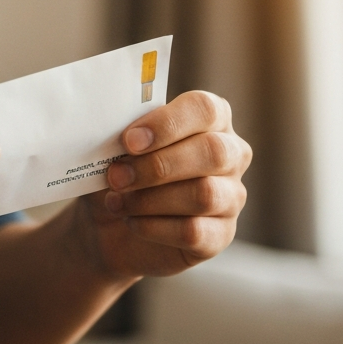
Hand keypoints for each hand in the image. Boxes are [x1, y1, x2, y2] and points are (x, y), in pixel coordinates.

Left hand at [77, 90, 250, 278]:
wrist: (111, 225)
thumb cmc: (122, 172)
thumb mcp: (118, 148)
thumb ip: (123, 134)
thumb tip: (111, 130)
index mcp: (211, 119)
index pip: (204, 108)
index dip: (167, 123)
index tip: (129, 140)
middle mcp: (231, 154)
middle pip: (212, 152)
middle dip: (157, 165)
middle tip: (116, 176)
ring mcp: (231, 197)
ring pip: (204, 194)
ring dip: (150, 199)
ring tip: (116, 201)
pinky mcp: (221, 235)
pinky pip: (194, 231)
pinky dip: (154, 227)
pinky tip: (131, 222)